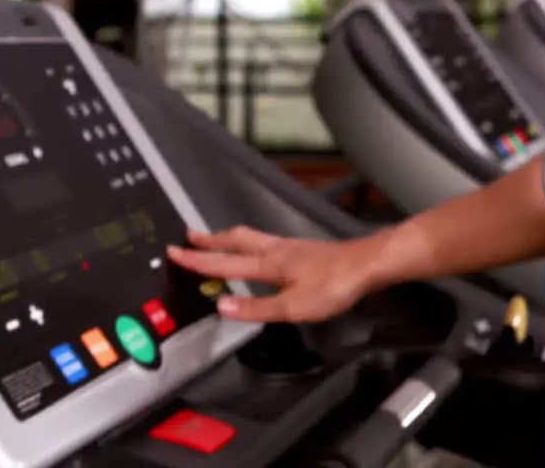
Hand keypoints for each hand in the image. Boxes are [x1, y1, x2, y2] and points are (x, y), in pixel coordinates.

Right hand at [167, 226, 384, 322]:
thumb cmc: (336, 284)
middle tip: (189, 236)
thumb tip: (222, 306)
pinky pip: (268, 241)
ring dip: (230, 238)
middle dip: (211, 240)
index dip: (198, 260)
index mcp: (269, 264)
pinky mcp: (306, 250)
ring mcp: (292, 247)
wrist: (369, 264)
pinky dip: (252, 242)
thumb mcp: (293, 306)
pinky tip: (261, 249)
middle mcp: (277, 250)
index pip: (225, 262)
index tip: (175, 252)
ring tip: (218, 238)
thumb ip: (256, 308)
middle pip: (237, 241)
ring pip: (253, 238)